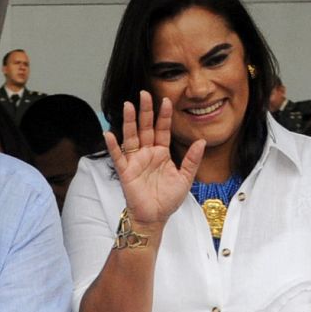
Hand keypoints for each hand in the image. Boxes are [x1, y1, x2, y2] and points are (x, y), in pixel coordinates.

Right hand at [104, 92, 205, 226]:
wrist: (155, 217)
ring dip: (129, 122)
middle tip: (144, 94)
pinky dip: (113, 146)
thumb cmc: (168, 199)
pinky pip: (118, 156)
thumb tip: (202, 141)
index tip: (166, 101)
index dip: (163, 116)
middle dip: (145, 111)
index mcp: (161, 153)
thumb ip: (192, 160)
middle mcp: (147, 153)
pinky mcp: (125, 171)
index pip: (162, 130)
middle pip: (145, 128)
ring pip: (131, 137)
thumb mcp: (185, 178)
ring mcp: (135, 161)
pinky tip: (109, 133)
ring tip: (128, 105)